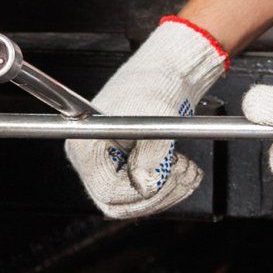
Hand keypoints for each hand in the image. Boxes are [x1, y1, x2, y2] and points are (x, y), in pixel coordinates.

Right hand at [66, 18, 229, 217]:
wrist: (167, 71)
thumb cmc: (155, 84)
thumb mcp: (156, 118)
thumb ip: (151, 155)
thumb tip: (146, 186)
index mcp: (86, 143)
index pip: (107, 189)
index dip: (140, 191)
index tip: (165, 177)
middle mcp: (91, 158)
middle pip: (117, 201)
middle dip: (156, 195)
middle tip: (181, 175)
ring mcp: (107, 163)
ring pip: (133, 201)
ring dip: (166, 192)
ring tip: (186, 169)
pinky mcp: (125, 166)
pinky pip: (142, 192)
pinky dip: (167, 187)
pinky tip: (182, 169)